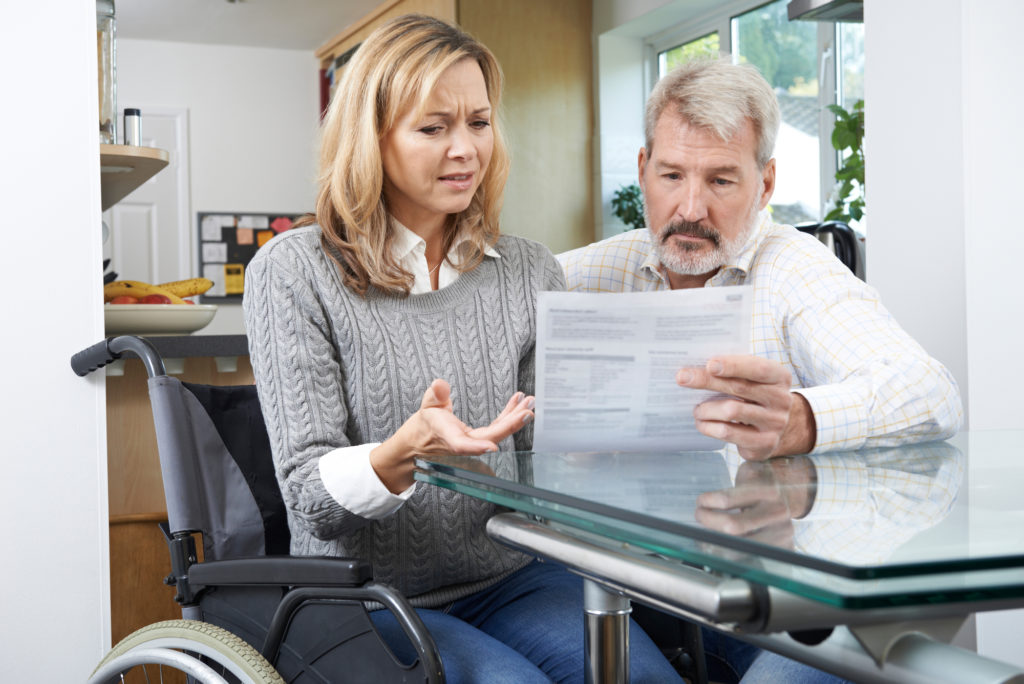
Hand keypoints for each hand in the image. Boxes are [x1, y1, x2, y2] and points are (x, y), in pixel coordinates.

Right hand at [371, 380, 533, 491]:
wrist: (421, 441)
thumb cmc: (425, 424)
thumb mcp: (426, 406)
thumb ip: (435, 395)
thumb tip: (439, 384)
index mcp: (447, 436)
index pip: (461, 444)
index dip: (476, 446)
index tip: (491, 446)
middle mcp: (464, 442)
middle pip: (490, 437)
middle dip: (511, 424)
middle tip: (528, 410)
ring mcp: (474, 441)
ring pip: (497, 432)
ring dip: (514, 418)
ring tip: (528, 402)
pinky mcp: (480, 437)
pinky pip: (497, 427)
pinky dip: (508, 415)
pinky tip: (518, 402)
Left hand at [677, 355, 814, 460]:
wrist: (777, 427)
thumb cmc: (756, 396)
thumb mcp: (753, 379)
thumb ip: (734, 371)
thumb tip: (696, 368)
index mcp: (779, 377)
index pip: (758, 368)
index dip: (734, 365)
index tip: (709, 364)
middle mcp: (781, 400)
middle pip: (739, 388)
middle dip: (707, 381)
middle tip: (682, 378)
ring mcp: (775, 423)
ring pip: (731, 411)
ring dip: (706, 408)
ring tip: (696, 409)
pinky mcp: (764, 443)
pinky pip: (728, 433)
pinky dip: (709, 427)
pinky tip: (702, 423)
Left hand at [694, 457, 816, 548]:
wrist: (793, 493)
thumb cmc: (764, 483)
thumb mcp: (751, 471)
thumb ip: (735, 479)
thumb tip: (710, 498)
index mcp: (768, 491)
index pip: (728, 499)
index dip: (708, 502)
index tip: (700, 502)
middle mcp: (778, 513)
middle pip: (732, 526)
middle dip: (709, 521)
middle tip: (701, 515)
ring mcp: (783, 534)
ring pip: (740, 546)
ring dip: (717, 541)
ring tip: (707, 534)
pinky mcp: (784, 549)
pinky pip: (752, 558)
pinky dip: (734, 554)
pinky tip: (723, 547)